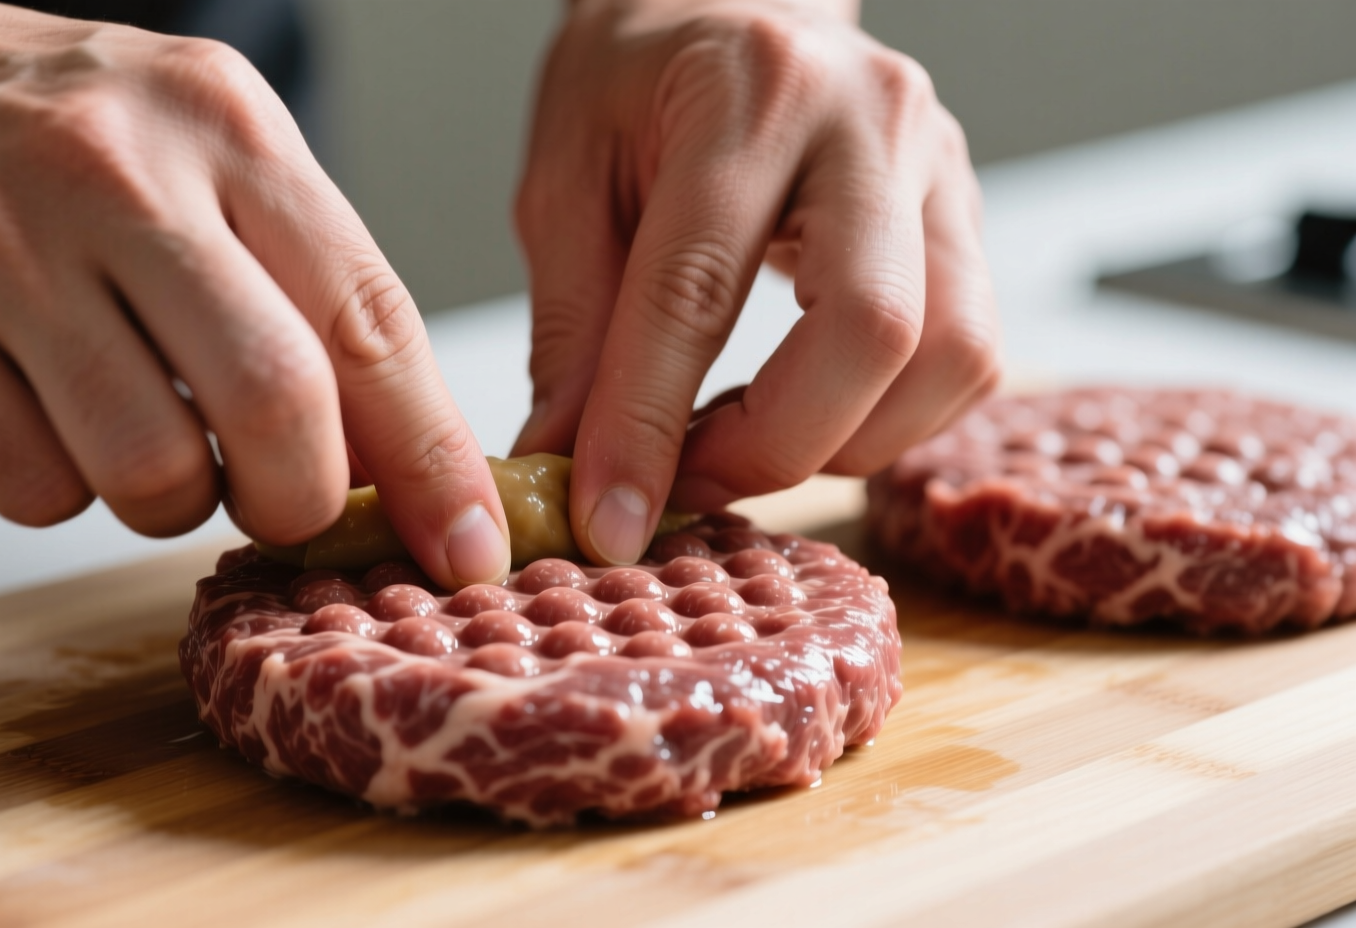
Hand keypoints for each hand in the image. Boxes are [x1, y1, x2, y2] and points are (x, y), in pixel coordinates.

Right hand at [0, 0, 513, 586]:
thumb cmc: (63, 139)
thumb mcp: (208, 156)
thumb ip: (308, 290)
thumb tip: (398, 465)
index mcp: (228, 128)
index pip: (370, 319)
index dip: (433, 458)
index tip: (467, 547)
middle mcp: (120, 175)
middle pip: (277, 405)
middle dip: (299, 500)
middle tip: (280, 504)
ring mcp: (0, 248)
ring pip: (151, 473)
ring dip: (167, 498)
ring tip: (136, 427)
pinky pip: (33, 492)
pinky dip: (58, 489)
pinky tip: (39, 411)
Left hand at [510, 0, 998, 564]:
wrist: (729, 2)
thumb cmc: (637, 81)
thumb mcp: (564, 180)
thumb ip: (573, 328)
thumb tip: (567, 471)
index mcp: (748, 92)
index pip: (698, 288)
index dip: (647, 425)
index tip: (606, 521)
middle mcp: (871, 121)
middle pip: (870, 329)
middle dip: (773, 447)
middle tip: (688, 486)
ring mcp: (940, 166)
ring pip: (950, 358)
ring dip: (841, 443)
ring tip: (741, 447)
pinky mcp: (967, 215)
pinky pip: (968, 360)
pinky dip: (888, 421)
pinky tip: (803, 413)